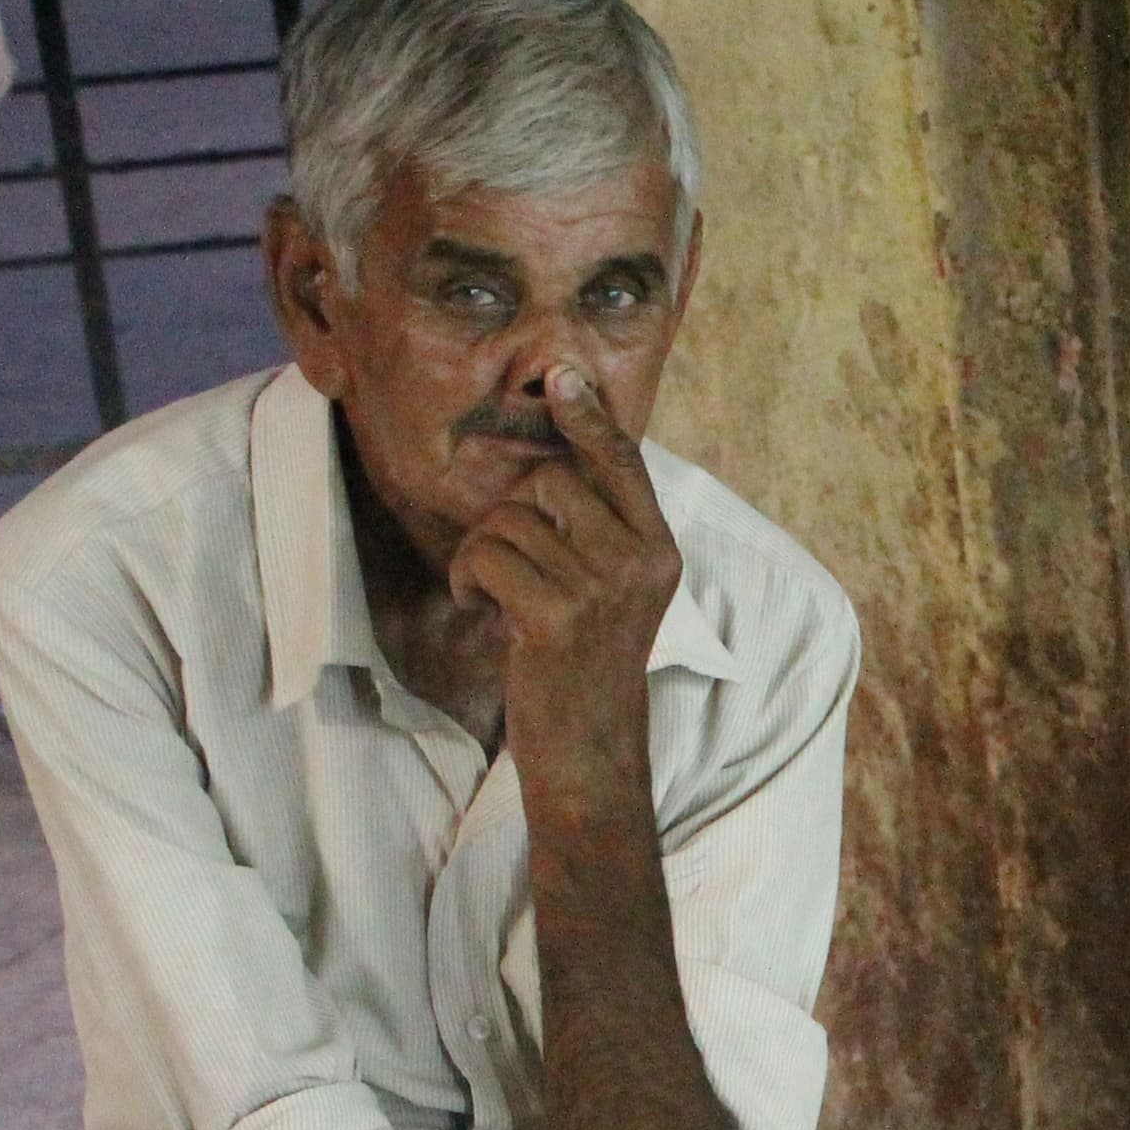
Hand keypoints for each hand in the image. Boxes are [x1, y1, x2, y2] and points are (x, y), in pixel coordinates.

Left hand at [449, 366, 681, 750]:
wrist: (592, 754)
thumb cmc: (587, 669)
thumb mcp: (614, 594)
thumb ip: (599, 532)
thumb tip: (554, 458)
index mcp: (659, 550)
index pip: (623, 462)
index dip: (589, 416)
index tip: (561, 374)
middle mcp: (639, 562)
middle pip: (548, 479)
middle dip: (511, 513)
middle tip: (515, 565)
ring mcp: (601, 588)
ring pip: (509, 519)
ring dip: (484, 554)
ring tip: (501, 598)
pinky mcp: (557, 616)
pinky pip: (488, 556)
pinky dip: (470, 580)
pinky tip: (485, 611)